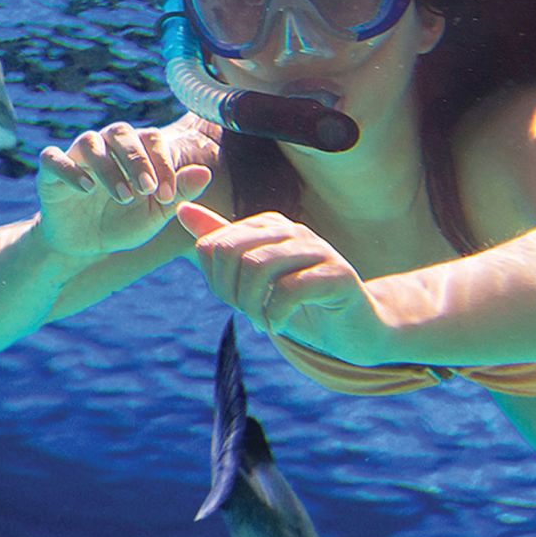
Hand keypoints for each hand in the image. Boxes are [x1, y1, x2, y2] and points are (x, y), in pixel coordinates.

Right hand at [33, 121, 214, 258]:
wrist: (85, 246)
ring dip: (108, 167)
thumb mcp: (154, 213)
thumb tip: (205, 173)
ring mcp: (76, 155)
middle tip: (146, 190)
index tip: (166, 196)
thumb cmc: (122, 223)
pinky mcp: (50, 172)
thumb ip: (178, 193)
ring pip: (90, 142)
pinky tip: (86, 189)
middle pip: (120, 132)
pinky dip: (69, 169)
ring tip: (122, 195)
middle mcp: (105, 145)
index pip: (151, 138)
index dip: (161, 162)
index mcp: (133, 150)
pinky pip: (53, 158)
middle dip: (136, 160)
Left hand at [176, 203, 391, 363]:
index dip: (215, 281)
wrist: (354, 326)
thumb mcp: (254, 276)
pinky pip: (290, 289)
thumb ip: (221, 244)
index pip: (214, 245)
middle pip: (232, 252)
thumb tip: (181, 210)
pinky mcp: (338, 275)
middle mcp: (292, 230)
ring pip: (258, 267)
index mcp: (268, 225)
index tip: (235, 302)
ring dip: (251, 306)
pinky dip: (275, 314)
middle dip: (230, 292)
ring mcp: (318, 249)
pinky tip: (279, 326)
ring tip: (263, 323)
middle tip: (247, 314)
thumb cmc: (301, 302)